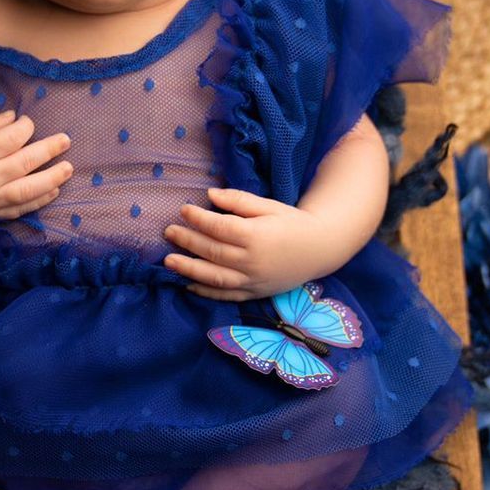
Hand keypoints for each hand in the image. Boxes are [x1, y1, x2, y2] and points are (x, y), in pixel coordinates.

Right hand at [0, 109, 72, 225]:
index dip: (26, 127)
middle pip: (26, 162)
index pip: (12, 137)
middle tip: (66, 141)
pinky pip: (19, 209)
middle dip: (49, 149)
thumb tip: (14, 116)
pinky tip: (53, 191)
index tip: (28, 123)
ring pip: (28, 190)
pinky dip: (38, 201)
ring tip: (68, 168)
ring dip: (52, 179)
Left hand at [162, 186, 327, 302]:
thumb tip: (210, 194)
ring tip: (168, 261)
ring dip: (189, 269)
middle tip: (169, 232)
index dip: (199, 219)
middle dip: (188, 241)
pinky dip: (206, 292)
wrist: (320, 249)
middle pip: (213, 251)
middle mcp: (253, 261)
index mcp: (257, 236)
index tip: (183, 210)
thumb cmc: (293, 223)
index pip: (220, 227)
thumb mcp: (269, 206)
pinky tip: (188, 284)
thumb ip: (239, 201)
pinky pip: (226, 295)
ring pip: (215, 277)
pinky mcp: (255, 293)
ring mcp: (253, 280)